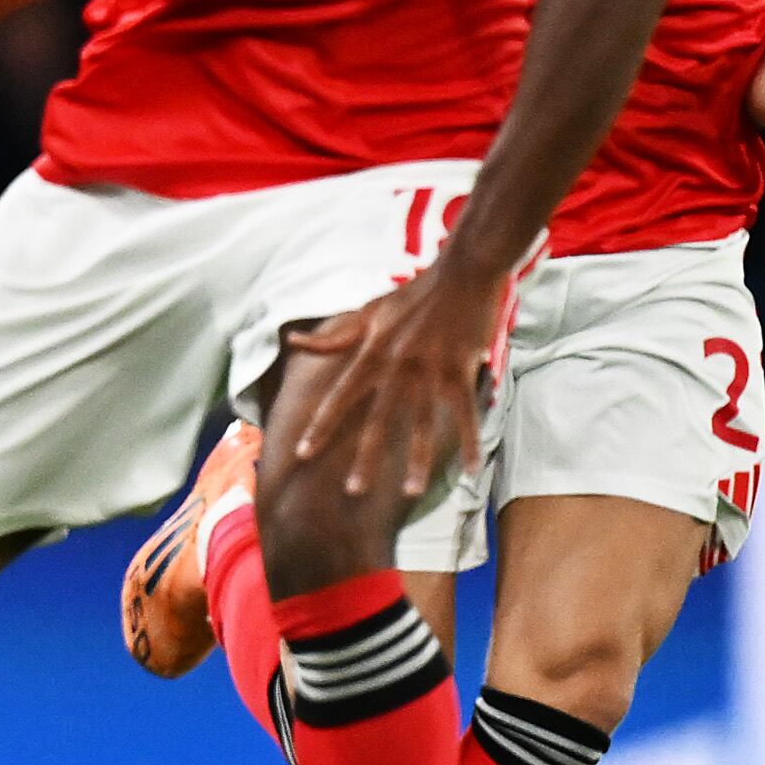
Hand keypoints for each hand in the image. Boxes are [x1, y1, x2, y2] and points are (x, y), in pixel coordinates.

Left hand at [284, 255, 506, 501]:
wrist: (461, 272)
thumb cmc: (414, 294)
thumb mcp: (369, 312)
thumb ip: (334, 337)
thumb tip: (293, 341)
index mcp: (371, 353)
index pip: (339, 397)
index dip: (320, 426)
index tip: (302, 453)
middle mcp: (397, 366)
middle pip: (377, 419)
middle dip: (365, 457)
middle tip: (353, 492)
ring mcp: (430, 370)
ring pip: (421, 424)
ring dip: (417, 460)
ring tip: (410, 491)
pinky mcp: (461, 370)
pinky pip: (464, 414)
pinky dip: (469, 442)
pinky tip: (470, 469)